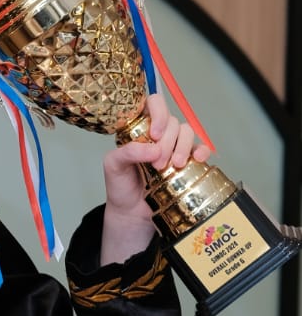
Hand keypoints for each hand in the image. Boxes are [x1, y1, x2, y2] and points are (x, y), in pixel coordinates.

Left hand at [100, 94, 211, 263]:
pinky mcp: (187, 161)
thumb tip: (153, 148)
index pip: (153, 103)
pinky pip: (200, 148)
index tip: (154, 134)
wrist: (132, 212)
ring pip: (187, 132)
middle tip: (157, 164)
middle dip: (166, 142)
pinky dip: (202, 151)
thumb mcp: (113, 167)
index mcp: (139, 128)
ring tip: (175, 166)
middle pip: (173, 121)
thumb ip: (127, 152)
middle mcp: (159, 134)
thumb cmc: (121, 186)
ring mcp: (174, 147)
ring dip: (183, 147)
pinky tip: (199, 159)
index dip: (158, 113)